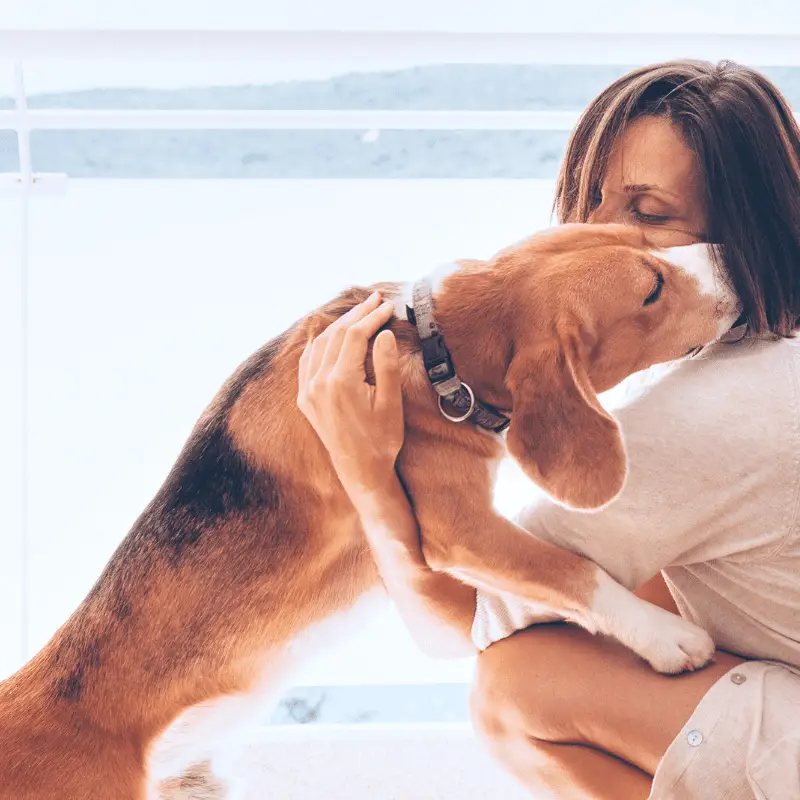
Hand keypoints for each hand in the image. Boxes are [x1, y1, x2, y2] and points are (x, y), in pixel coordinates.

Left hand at [297, 291, 404, 497]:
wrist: (361, 470)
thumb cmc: (381, 439)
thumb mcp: (390, 404)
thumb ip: (386, 366)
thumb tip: (383, 333)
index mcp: (341, 382)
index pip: (355, 336)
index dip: (373, 317)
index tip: (388, 306)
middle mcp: (318, 383)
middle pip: (336, 334)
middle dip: (357, 314)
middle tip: (376, 300)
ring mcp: (308, 390)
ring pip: (320, 344)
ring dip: (340, 325)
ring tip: (359, 313)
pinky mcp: (305, 398)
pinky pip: (308, 360)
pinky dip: (320, 342)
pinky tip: (332, 335)